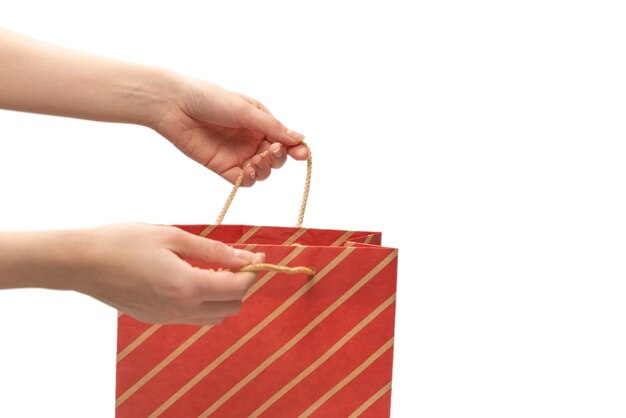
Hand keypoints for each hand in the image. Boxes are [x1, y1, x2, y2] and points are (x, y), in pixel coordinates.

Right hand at [72, 224, 263, 324]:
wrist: (81, 262)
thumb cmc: (124, 242)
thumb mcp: (173, 237)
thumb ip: (214, 250)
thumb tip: (246, 257)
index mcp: (187, 287)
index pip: (238, 288)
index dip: (252, 273)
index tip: (255, 256)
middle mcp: (180, 309)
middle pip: (231, 308)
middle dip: (240, 286)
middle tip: (232, 262)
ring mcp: (167, 318)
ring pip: (213, 317)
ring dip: (223, 297)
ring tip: (211, 269)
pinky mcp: (155, 319)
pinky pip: (192, 318)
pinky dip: (203, 303)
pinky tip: (190, 279)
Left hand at [153, 75, 307, 185]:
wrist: (174, 105)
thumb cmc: (209, 98)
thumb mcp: (245, 110)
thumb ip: (272, 127)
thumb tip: (299, 139)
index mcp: (259, 122)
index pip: (284, 139)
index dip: (295, 148)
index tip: (301, 154)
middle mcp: (251, 139)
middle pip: (276, 158)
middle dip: (279, 157)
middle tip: (274, 151)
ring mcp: (237, 154)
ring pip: (262, 171)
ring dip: (265, 169)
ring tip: (257, 161)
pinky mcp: (222, 167)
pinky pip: (243, 180)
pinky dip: (250, 178)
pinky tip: (248, 170)